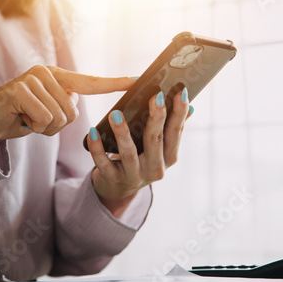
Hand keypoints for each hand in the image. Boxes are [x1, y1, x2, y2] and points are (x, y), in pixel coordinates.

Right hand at [0, 65, 134, 142]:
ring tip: (28, 117)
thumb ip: (66, 105)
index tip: (138, 80)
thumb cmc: (21, 117)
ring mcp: (33, 78)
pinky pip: (44, 119)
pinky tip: (20, 117)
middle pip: (74, 112)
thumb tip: (76, 102)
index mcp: (59, 77)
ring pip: (59, 117)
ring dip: (44, 127)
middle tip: (36, 119)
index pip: (92, 82)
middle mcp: (48, 72)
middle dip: (56, 126)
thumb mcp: (49, 112)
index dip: (116, 83)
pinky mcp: (20, 88)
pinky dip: (33, 127)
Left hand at [87, 88, 191, 217]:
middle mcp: (155, 168)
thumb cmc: (142, 159)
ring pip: (128, 153)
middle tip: (155, 96)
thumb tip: (189, 106)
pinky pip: (103, 162)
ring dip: (122, 132)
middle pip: (155, 141)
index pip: (176, 132)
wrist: (118, 188)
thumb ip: (171, 129)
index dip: (179, 113)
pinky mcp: (112, 179)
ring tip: (115, 113)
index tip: (180, 93)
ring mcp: (134, 176)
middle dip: (157, 118)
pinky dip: (97, 147)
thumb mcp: (159, 148)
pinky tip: (93, 131)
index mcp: (169, 157)